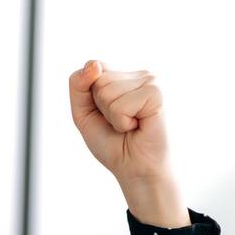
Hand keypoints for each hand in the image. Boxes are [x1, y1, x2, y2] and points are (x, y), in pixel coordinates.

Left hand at [68, 60, 188, 227]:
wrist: (135, 169)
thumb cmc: (113, 144)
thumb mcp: (83, 113)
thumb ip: (78, 85)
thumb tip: (94, 65)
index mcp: (123, 75)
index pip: (91, 69)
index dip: (90, 99)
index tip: (107, 116)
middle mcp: (139, 74)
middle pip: (98, 80)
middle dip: (101, 108)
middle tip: (120, 124)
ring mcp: (150, 81)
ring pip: (107, 91)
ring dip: (112, 117)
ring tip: (130, 126)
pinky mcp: (156, 93)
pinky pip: (121, 105)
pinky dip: (122, 122)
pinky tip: (138, 126)